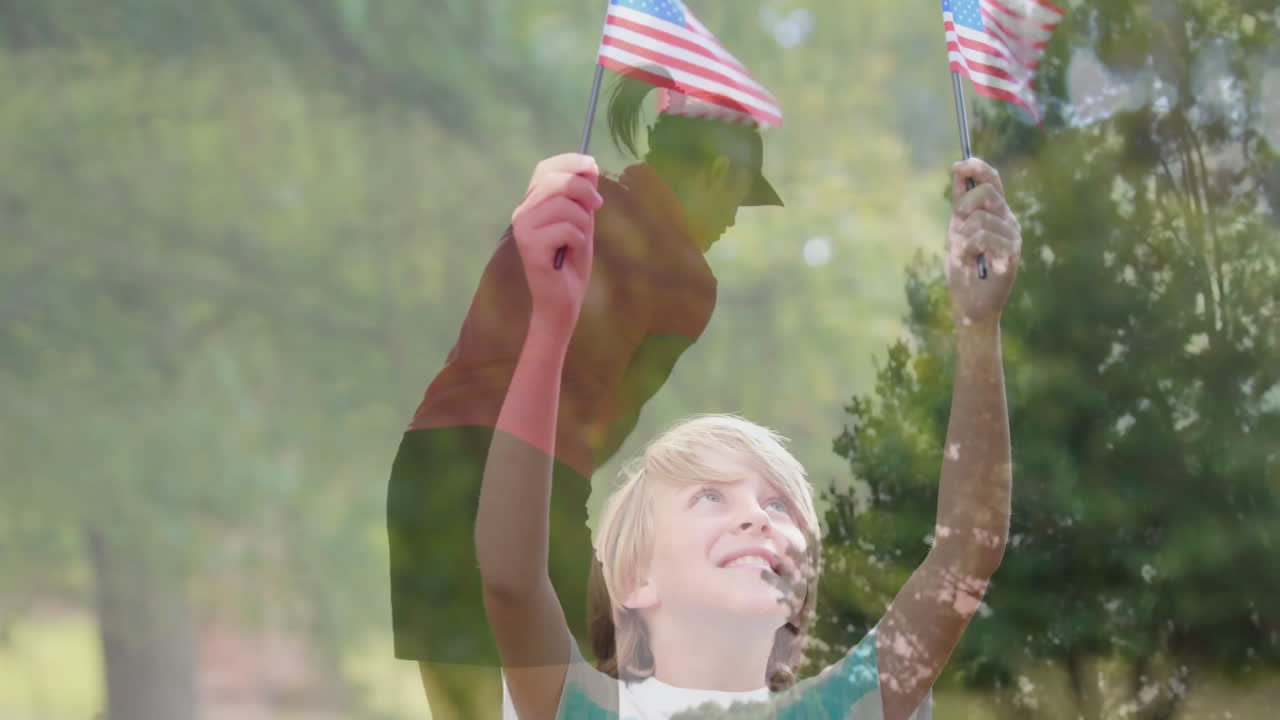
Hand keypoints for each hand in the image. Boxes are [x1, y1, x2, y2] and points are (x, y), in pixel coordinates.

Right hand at [511, 153, 602, 336]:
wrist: (561, 300)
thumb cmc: (570, 262)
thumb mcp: (581, 221)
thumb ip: (583, 196)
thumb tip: (589, 166)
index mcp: (531, 203)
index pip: (546, 168)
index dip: (570, 162)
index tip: (592, 167)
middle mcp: (522, 212)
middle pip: (556, 182)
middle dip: (584, 190)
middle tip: (597, 206)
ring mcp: (523, 230)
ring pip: (563, 206)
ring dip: (582, 221)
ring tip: (579, 239)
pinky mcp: (531, 247)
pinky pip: (566, 229)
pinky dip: (578, 240)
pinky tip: (570, 252)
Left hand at [947, 158, 1021, 329]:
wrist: (969, 302)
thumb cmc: (963, 267)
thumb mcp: (957, 229)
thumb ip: (960, 202)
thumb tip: (958, 167)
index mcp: (996, 212)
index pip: (993, 180)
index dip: (978, 167)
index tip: (959, 165)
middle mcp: (1009, 220)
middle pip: (987, 191)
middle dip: (964, 204)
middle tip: (957, 223)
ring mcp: (1013, 236)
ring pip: (980, 218)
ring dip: (962, 237)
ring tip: (965, 254)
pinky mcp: (1012, 252)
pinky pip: (982, 237)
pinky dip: (967, 250)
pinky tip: (970, 263)